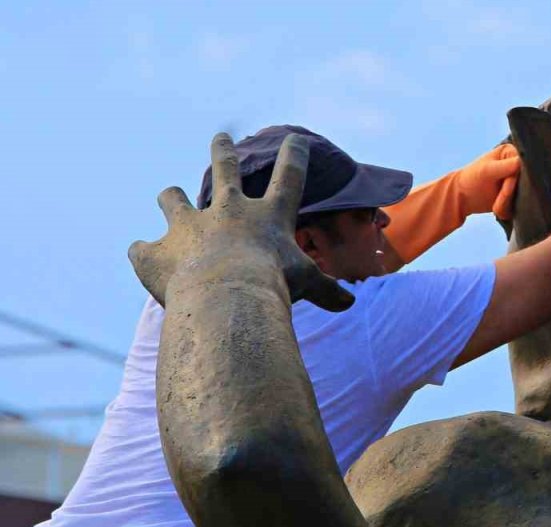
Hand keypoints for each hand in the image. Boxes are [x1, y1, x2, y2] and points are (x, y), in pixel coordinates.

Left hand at [128, 133, 353, 311]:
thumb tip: (349, 305)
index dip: (295, 156)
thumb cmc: (274, 285)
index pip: (289, 178)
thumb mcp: (306, 285)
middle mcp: (226, 211)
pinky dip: (143, 253)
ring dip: (173, 196)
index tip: (296, 139)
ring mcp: (187, 226)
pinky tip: (144, 258)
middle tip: (221, 137)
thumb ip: (326, 291)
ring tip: (171, 194)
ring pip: (174, 199)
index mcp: (267, 215)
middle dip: (224, 151)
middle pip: (225, 169)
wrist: (225, 295)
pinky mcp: (156, 250)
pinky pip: (141, 249)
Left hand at [456, 143, 520, 219]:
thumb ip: (505, 166)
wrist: (461, 196)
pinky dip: (509, 209)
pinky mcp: (516, 193)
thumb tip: (522, 161)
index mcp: (511, 152)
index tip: (503, 192)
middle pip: (526, 183)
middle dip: (510, 196)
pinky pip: (520, 204)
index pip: (523, 167)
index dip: (514, 181)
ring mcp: (517, 180)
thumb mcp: (487, 171)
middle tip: (497, 206)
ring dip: (509, 205)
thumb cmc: (471, 178)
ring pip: (524, 195)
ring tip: (496, 208)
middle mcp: (517, 165)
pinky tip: (499, 210)